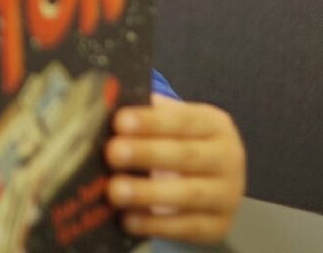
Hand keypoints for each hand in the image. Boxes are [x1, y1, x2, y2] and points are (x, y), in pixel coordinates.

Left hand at [106, 94, 245, 244]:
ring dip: (148, 193)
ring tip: (115, 190)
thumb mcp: (169, 122)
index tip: (119, 121)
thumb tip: (106, 107)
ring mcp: (227, 196)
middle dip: (146, 153)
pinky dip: (156, 225)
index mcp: (214, 124)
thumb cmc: (178, 141)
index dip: (150, 121)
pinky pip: (187, 227)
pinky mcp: (219, 227)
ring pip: (189, 194)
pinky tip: (128, 219)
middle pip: (186, 155)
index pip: (182, 119)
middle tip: (112, 153)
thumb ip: (144, 115)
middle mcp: (228, 159)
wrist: (212, 179)